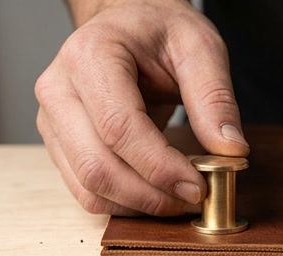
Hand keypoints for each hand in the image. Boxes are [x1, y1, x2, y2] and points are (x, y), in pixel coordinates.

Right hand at [35, 0, 247, 215]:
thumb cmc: (156, 30)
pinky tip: (151, 194)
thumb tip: (231, 151)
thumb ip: (215, 98)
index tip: (197, 186)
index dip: (159, 166)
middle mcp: (58, 89)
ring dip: (135, 204)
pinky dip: (120, 203)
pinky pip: (83, 190)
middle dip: (148, 194)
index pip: (118, 127)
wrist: (123, 23)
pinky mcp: (56, 144)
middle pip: (96, 166)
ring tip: (174, 199)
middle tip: (189, 199)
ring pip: (87, 186)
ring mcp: (51, 120)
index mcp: (89, 55)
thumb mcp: (198, 47)